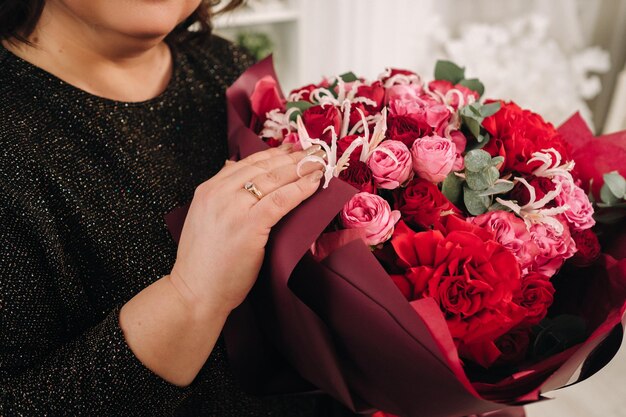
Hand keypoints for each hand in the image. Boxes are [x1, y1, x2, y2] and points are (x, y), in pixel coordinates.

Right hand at [169, 144, 323, 317]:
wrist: (195, 292)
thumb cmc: (204, 263)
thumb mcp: (205, 217)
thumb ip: (220, 191)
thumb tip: (231, 165)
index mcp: (208, 189)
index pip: (248, 163)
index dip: (275, 154)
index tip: (294, 149)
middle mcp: (219, 193)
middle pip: (264, 167)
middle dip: (293, 157)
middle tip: (314, 151)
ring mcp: (233, 208)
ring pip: (274, 179)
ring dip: (301, 169)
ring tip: (320, 163)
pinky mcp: (249, 225)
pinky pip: (281, 200)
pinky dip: (300, 189)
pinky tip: (315, 183)